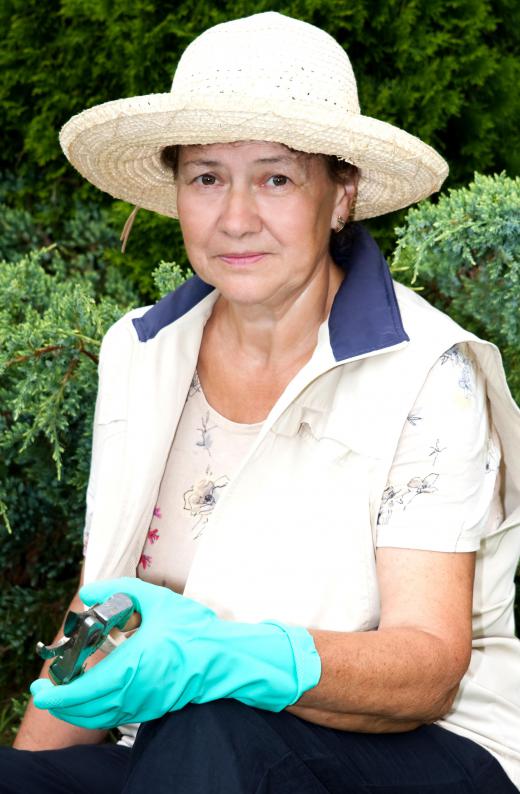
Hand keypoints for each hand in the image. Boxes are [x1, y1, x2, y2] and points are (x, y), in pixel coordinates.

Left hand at [30, 578, 320, 728]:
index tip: (42, 687)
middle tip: (51, 687)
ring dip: (79, 706)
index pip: (82, 692)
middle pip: (85, 710)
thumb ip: (120, 589)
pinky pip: (116, 715)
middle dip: (62, 701)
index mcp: (132, 668)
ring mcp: (144, 705)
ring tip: (71, 687)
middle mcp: (135, 693)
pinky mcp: (153, 709)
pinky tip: (101, 688)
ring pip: (99, 716)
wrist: (228, 658)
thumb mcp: (159, 600)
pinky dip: (99, 707)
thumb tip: (89, 592)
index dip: (55, 694)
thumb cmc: (197, 631)